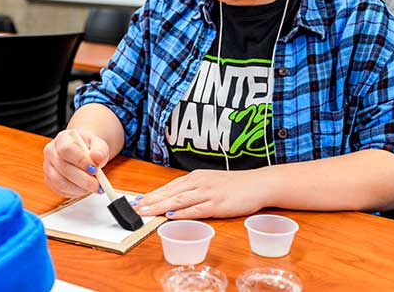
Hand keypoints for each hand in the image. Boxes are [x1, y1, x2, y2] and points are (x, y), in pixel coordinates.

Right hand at [43, 129, 109, 198]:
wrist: (82, 151)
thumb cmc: (88, 147)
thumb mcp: (98, 143)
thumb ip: (100, 150)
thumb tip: (98, 157)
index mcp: (62, 139)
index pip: (66, 150)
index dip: (81, 161)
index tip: (95, 169)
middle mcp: (51, 152)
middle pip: (64, 168)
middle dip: (83, 179)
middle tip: (98, 184)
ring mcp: (48, 167)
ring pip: (60, 182)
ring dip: (80, 188)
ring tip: (93, 187)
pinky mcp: (49, 181)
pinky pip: (60, 190)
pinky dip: (75, 192)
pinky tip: (85, 189)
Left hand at [134, 169, 270, 218]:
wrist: (258, 184)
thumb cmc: (235, 184)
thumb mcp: (211, 181)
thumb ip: (194, 189)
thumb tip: (176, 200)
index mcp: (197, 177)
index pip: (170, 186)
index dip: (153, 194)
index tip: (138, 200)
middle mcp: (200, 182)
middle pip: (170, 192)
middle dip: (151, 201)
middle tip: (135, 208)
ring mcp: (208, 193)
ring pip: (179, 200)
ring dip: (160, 206)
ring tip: (146, 212)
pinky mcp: (218, 204)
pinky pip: (196, 209)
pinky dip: (181, 213)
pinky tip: (170, 217)